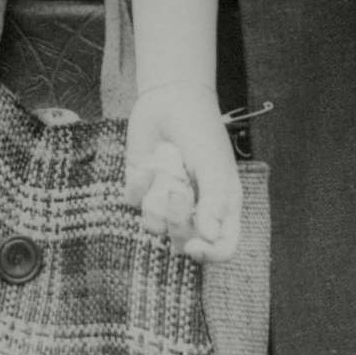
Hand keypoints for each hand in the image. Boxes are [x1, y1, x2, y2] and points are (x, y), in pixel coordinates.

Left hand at [123, 81, 241, 262]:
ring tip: (162, 174)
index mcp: (221, 205)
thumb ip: (214, 201)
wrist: (169, 99)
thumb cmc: (200, 131)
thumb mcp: (213, 165)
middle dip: (177, 219)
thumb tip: (209, 237)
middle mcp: (194, 208)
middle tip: (177, 189)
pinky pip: (132, 203)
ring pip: (155, 227)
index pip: (222, 246)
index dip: (211, 255)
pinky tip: (145, 166)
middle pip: (184, 240)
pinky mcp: (141, 187)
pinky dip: (137, 187)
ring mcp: (165, 199)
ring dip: (155, 204)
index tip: (194, 248)